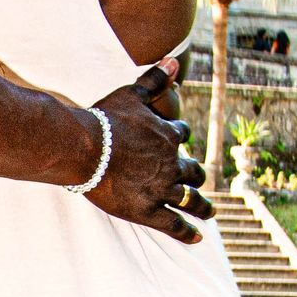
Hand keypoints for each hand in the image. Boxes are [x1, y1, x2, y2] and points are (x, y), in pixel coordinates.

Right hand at [89, 69, 211, 240]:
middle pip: (193, 171)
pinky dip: (187, 231)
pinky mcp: (149, 211)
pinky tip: (197, 237)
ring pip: (191, 199)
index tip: (180, 142)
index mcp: (168, 135)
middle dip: (197, 174)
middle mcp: (172, 164)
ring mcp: (163, 189)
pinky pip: (174, 224)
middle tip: (199, 180)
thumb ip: (155, 78)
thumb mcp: (132, 94)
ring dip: (203, 206)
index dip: (181, 138)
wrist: (85, 148)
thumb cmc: (106, 120)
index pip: (182, 136)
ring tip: (210, 212)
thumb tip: (174, 58)